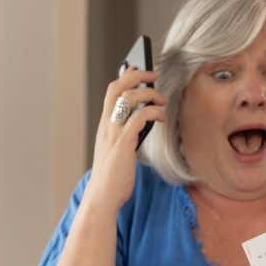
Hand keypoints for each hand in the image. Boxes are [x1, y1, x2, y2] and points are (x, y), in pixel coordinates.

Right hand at [87, 68, 165, 211]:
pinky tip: (162, 117)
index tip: (137, 69)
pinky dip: (153, 112)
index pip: (111, 91)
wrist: (103, 195)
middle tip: (154, 74)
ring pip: (128, 98)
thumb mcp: (117, 149)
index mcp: (104, 125)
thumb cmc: (113, 176)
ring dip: (149, 93)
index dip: (125, 76)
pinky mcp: (124, 143)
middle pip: (118, 87)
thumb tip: (145, 120)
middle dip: (137, 75)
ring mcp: (114, 133)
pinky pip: (139, 117)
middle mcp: (106, 125)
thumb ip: (126, 133)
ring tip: (162, 99)